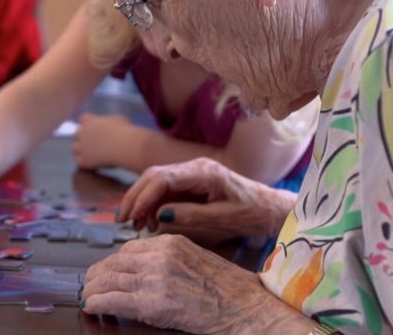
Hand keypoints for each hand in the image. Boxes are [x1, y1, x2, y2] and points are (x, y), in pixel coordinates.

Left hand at [72, 113, 133, 168]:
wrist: (125, 146)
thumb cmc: (125, 131)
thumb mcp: (118, 120)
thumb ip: (109, 121)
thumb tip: (110, 125)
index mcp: (90, 121)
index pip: (83, 118)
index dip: (88, 123)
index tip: (93, 127)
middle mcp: (82, 132)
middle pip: (76, 134)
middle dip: (83, 137)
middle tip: (92, 142)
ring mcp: (82, 147)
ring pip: (74, 148)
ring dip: (81, 150)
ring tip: (91, 154)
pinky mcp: (84, 160)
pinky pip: (79, 161)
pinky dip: (84, 162)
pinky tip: (93, 163)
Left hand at [81, 234, 300, 332]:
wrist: (245, 307)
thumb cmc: (228, 289)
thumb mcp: (196, 259)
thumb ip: (169, 259)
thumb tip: (142, 269)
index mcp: (171, 242)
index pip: (129, 249)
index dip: (112, 262)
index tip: (104, 270)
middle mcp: (160, 255)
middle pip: (115, 262)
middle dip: (97, 274)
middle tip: (88, 284)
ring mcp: (156, 278)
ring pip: (110, 279)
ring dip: (93, 289)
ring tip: (87, 296)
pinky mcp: (153, 303)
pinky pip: (114, 299)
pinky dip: (98, 302)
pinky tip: (92, 306)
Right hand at [118, 158, 294, 240]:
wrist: (269, 208)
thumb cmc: (251, 213)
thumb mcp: (223, 219)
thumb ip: (191, 216)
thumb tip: (160, 215)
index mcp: (204, 172)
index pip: (163, 177)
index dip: (144, 196)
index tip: (133, 216)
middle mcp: (195, 167)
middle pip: (154, 175)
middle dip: (135, 196)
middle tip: (123, 220)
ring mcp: (192, 173)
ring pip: (155, 180)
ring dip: (141, 200)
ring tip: (134, 224)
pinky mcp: (191, 182)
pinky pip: (165, 189)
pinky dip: (152, 203)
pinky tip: (149, 220)